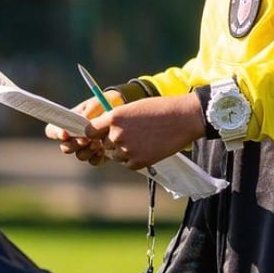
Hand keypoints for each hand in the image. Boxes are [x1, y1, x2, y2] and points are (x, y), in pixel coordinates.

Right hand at [51, 94, 120, 164]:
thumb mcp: (97, 104)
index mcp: (69, 122)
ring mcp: (86, 147)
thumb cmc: (106, 104)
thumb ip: (89, 112)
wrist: (123, 113)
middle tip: (84, 140)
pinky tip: (102, 151)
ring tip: (98, 143)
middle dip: (73, 145)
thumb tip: (83, 122)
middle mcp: (75, 137)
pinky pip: (94, 161)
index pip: (52, 130)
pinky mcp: (99, 155)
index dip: (54, 133)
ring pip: (80, 155)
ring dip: (87, 151)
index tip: (64, 133)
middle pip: (66, 147)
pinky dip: (97, 157)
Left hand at [89, 94, 208, 171]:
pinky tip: (148, 148)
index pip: (89, 131)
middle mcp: (117, 134)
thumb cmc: (159, 109)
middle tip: (132, 135)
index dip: (95, 133)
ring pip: (115, 156)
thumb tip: (101, 132)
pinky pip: (128, 164)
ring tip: (142, 140)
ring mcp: (127, 149)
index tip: (100, 134)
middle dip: (113, 142)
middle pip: (103, 145)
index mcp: (113, 117)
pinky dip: (135, 159)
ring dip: (124, 151)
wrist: (184, 118)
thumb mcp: (132, 108)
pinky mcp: (138, 162)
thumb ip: (115, 120)